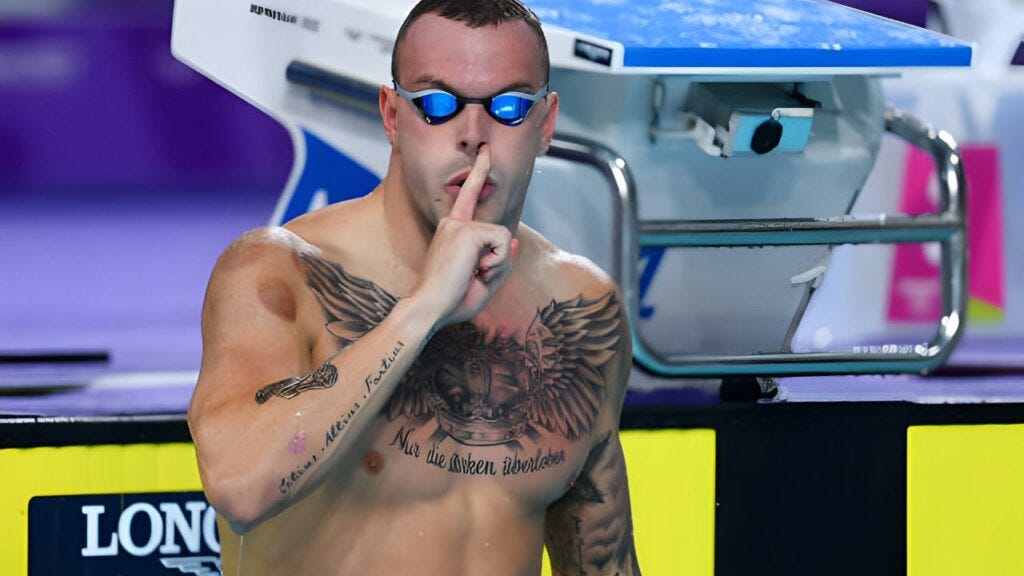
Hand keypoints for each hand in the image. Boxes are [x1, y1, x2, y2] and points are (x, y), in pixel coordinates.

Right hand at [415, 145, 518, 327]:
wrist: (429, 309)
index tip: (485, 151)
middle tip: (476, 276)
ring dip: (498, 263)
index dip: (479, 172)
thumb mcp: (483, 283)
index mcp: (452, 232)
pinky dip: (498, 261)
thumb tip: (514, 241)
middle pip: (499, 231)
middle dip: (499, 261)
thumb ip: (501, 262)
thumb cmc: (451, 301)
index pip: (468, 196)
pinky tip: (478, 271)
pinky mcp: (466, 231)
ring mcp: (458, 225)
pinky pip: (503, 241)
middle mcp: (453, 223)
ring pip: (504, 237)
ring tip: (476, 275)